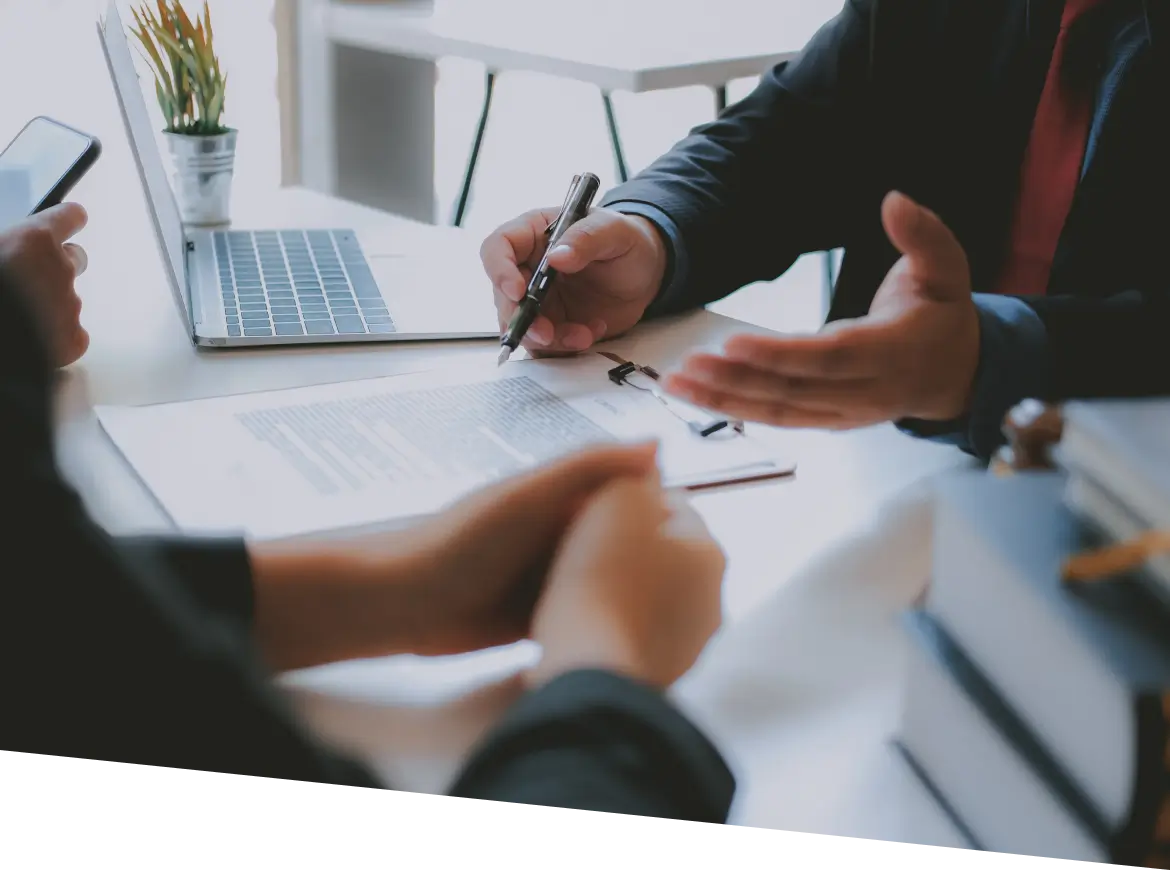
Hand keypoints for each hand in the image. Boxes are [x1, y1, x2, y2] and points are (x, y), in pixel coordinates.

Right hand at [0, 204, 89, 367]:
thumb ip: (10, 248)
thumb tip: (16, 254)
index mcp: (32, 241)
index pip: (70, 216)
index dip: (68, 220)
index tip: (71, 220)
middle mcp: (60, 269)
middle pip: (77, 259)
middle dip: (59, 266)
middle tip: (33, 279)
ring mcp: (70, 305)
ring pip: (68, 300)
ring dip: (50, 304)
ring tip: (20, 315)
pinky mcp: (73, 341)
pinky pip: (73, 334)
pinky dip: (58, 337)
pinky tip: (33, 340)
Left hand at [249, 442, 658, 669]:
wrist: (402, 605)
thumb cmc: (461, 542)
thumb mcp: (529, 496)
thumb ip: (588, 468)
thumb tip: (658, 445)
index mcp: (561, 495)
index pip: (626, 493)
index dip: (662, 508)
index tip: (700, 530)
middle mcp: (559, 532)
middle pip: (621, 540)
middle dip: (653, 557)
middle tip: (699, 583)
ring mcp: (548, 575)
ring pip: (606, 580)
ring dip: (632, 593)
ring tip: (680, 614)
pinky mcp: (538, 614)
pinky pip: (583, 613)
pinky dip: (605, 620)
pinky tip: (638, 636)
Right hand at [480, 207, 667, 354]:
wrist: (646, 273)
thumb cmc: (626, 241)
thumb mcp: (614, 231)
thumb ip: (586, 239)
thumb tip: (556, 256)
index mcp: (533, 234)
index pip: (498, 247)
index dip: (500, 270)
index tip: (518, 291)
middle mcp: (528, 268)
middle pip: (503, 296)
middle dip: (522, 319)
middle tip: (546, 333)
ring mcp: (538, 300)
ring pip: (522, 326)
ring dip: (547, 339)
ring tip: (583, 335)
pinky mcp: (552, 324)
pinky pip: (545, 345)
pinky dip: (564, 346)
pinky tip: (591, 333)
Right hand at [527, 470, 725, 689]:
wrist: (588, 666)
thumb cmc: (602, 578)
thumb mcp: (617, 499)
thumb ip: (636, 473)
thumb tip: (649, 463)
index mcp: (711, 553)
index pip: (673, 504)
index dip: (629, 496)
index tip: (593, 503)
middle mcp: (713, 600)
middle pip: (665, 552)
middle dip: (629, 543)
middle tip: (582, 542)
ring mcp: (690, 644)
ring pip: (652, 595)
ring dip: (622, 586)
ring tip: (575, 583)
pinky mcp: (662, 675)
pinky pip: (635, 633)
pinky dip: (614, 624)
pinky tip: (583, 621)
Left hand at [664, 192, 979, 427]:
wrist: (956, 374)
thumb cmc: (943, 316)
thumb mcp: (947, 268)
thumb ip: (923, 234)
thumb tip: (894, 201)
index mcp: (893, 353)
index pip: (830, 357)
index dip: (781, 355)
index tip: (734, 344)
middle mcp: (865, 392)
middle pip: (793, 389)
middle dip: (736, 380)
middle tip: (687, 364)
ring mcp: (844, 413)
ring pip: (777, 410)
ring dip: (723, 399)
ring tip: (677, 382)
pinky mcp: (826, 421)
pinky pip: (777, 419)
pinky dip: (735, 409)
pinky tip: (698, 396)